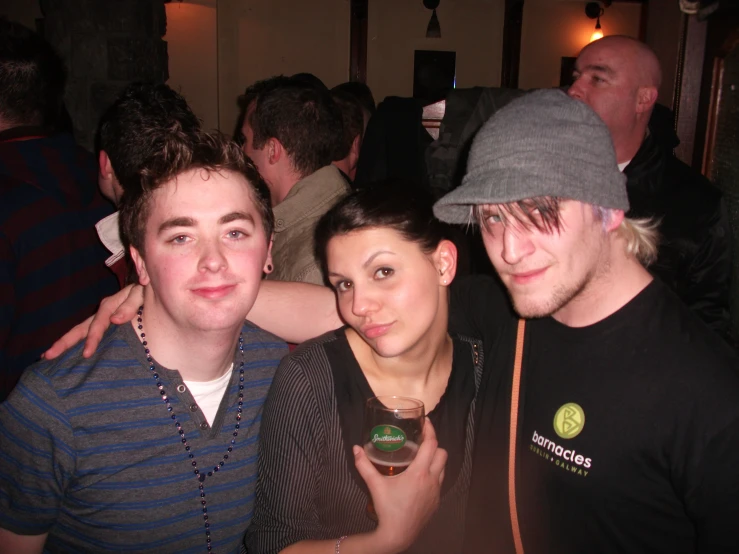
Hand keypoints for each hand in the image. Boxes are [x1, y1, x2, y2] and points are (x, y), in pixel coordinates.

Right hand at [43, 284, 143, 358]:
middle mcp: (103, 312)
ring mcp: (103, 318)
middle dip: (65, 342)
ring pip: (81, 331)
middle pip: (81, 327)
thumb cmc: (147, 292)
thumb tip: (114, 320)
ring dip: (65, 343)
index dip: (92, 337)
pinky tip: (67, 355)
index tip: (86, 353)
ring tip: (48, 356)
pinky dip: (77, 344)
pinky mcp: (107, 325)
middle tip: (49, 355)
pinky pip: (89, 334)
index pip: (99, 322)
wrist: (153, 289)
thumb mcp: (141, 293)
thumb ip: (130, 305)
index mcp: (111, 304)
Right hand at [353, 418, 446, 553]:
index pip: (432, 445)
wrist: (398, 535)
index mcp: (419, 473)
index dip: (431, 430)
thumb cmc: (387, 509)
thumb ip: (364, 465)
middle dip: (434, 444)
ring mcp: (436, 492)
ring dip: (435, 459)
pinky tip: (421, 478)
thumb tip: (356, 448)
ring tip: (422, 457)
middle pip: (442, 453)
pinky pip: (440, 482)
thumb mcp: (375, 485)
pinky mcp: (436, 502)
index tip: (426, 422)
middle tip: (422, 440)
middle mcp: (431, 480)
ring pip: (443, 468)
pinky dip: (434, 474)